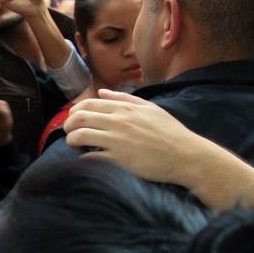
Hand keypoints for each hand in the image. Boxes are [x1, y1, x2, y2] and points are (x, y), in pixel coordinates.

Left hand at [63, 89, 213, 187]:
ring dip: (71, 140)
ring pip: (79, 136)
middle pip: (78, 118)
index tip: (73, 119)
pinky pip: (90, 156)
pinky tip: (86, 158)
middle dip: (67, 125)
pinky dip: (83, 157)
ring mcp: (117, 141)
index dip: (74, 112)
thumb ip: (124, 99)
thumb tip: (102, 93)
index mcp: (124, 109)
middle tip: (69, 132)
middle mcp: (118, 122)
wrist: (186, 155)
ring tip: (74, 145)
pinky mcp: (119, 159)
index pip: (87, 105)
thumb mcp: (150, 108)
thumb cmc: (169, 132)